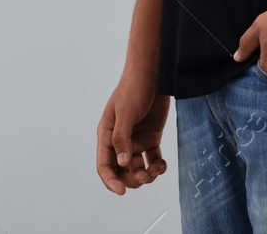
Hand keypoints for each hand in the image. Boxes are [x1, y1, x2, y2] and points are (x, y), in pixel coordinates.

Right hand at [96, 69, 169, 194]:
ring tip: (156, 169)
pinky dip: (157, 166)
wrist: (153, 73)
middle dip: (132, 179)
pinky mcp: (151, 137)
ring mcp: (136, 140)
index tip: (122, 192)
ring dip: (146, 174)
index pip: (104, 166)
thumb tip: (122, 163)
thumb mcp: (125, 112)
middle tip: (144, 176)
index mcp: (107, 135)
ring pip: (138, 168)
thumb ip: (121, 138)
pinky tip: (162, 164)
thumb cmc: (133, 88)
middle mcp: (120, 141)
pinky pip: (153, 159)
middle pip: (122, 171)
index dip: (111, 181)